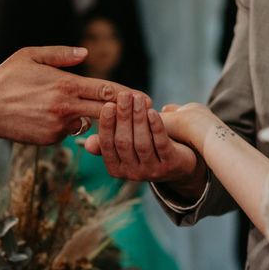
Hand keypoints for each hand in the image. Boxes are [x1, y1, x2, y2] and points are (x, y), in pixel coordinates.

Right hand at [0, 46, 148, 143]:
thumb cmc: (7, 77)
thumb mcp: (31, 55)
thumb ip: (61, 54)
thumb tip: (85, 53)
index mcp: (65, 85)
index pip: (106, 90)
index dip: (128, 95)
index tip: (145, 98)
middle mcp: (66, 108)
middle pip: (106, 111)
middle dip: (125, 113)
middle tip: (143, 113)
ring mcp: (59, 126)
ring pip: (86, 123)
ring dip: (88, 117)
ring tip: (79, 110)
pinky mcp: (50, 139)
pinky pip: (67, 133)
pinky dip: (66, 126)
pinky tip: (47, 117)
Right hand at [85, 92, 208, 200]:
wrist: (180, 164)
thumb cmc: (147, 148)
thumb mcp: (127, 147)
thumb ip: (109, 143)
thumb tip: (88, 144)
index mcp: (116, 168)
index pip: (107, 145)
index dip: (107, 124)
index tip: (108, 104)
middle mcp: (131, 174)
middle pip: (123, 142)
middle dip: (123, 117)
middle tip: (124, 96)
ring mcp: (152, 171)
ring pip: (141, 143)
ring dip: (138, 118)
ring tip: (138, 98)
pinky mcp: (170, 165)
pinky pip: (161, 144)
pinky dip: (155, 126)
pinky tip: (152, 111)